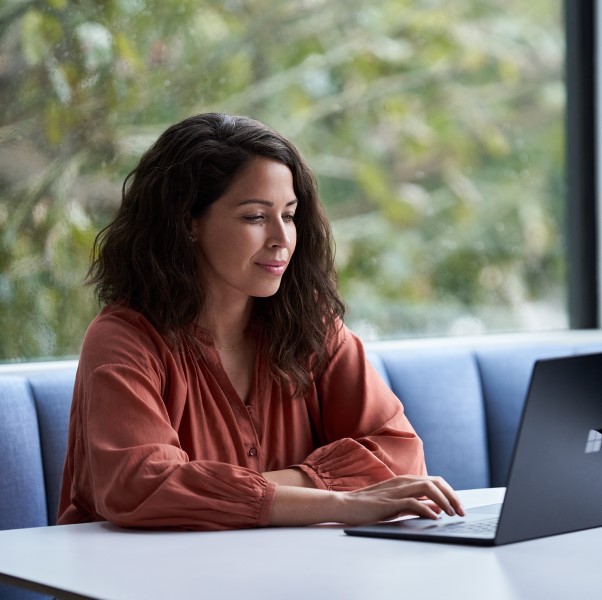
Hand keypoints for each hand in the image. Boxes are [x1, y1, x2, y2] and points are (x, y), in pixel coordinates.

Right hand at [336, 475, 464, 524]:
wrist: (346, 504)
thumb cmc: (370, 505)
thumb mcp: (398, 503)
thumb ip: (417, 503)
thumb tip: (437, 508)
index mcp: (405, 481)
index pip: (435, 481)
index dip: (450, 493)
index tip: (459, 508)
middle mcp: (403, 481)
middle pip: (436, 482)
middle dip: (452, 496)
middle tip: (461, 512)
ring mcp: (396, 490)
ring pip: (427, 487)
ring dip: (443, 501)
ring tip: (451, 514)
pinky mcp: (388, 502)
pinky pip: (412, 502)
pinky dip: (426, 509)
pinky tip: (433, 517)